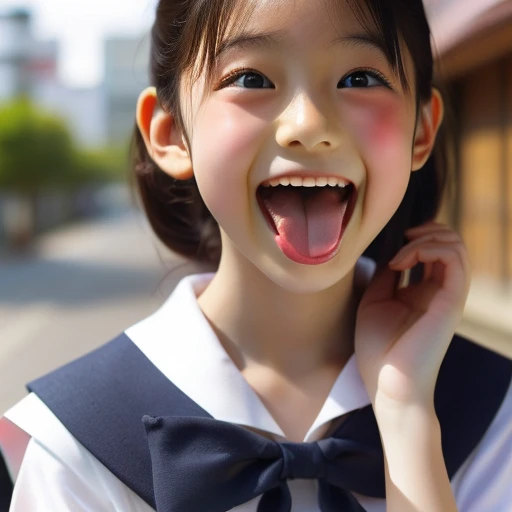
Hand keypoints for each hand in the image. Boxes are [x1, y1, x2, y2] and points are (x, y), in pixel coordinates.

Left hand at [355, 222, 470, 410]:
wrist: (387, 384)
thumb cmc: (378, 350)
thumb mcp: (375, 302)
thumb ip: (386, 276)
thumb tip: (390, 250)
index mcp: (422, 292)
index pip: (432, 250)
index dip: (415, 236)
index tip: (389, 241)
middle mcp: (439, 291)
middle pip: (450, 242)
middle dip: (426, 229)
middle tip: (402, 236)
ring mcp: (448, 295)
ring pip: (456, 245)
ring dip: (425, 238)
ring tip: (400, 253)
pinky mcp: (451, 301)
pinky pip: (454, 259)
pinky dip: (428, 248)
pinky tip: (401, 261)